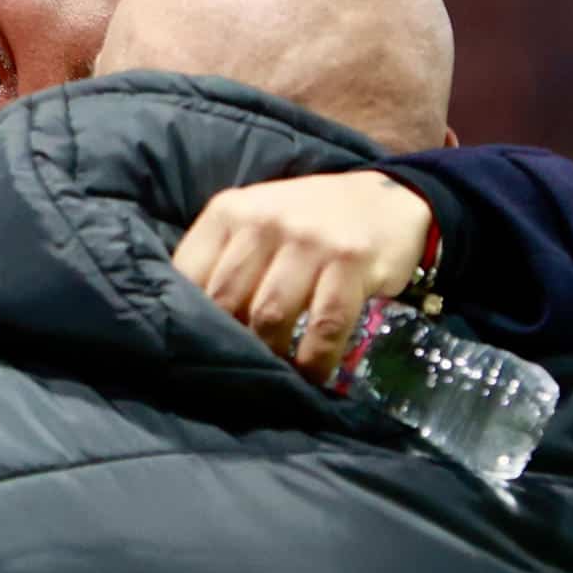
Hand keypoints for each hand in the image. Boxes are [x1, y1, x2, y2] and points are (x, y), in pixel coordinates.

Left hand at [173, 171, 430, 383]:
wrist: (387, 199)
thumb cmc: (306, 220)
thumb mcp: (254, 222)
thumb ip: (221, 259)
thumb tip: (187, 321)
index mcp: (230, 211)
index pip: (187, 274)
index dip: (186, 317)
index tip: (195, 344)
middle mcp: (265, 220)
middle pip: (225, 300)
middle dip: (229, 340)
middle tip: (236, 365)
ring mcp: (309, 240)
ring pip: (270, 316)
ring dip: (270, 354)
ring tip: (273, 372)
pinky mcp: (351, 261)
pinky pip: (324, 326)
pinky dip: (314, 359)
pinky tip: (311, 373)